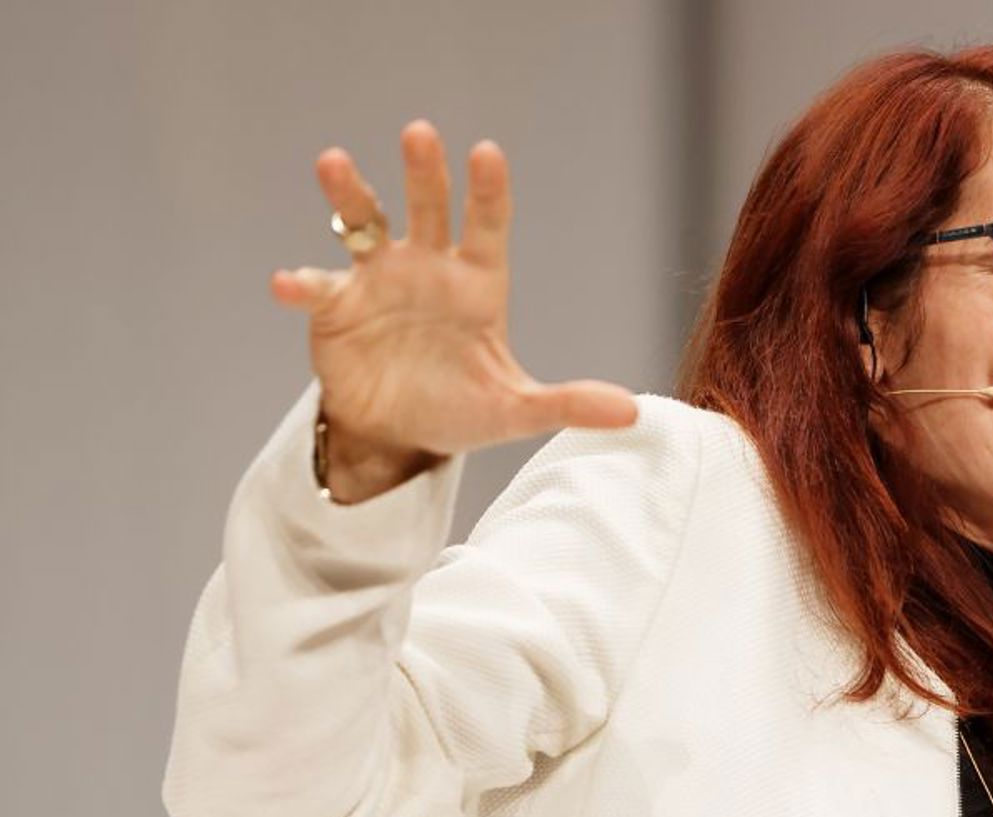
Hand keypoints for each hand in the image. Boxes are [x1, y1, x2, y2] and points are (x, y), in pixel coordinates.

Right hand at [270, 119, 639, 458]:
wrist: (399, 434)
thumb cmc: (461, 410)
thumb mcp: (516, 411)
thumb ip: (568, 404)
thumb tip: (632, 414)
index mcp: (476, 283)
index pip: (486, 226)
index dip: (487, 192)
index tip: (486, 153)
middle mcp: (427, 268)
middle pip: (426, 207)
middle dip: (424, 172)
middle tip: (421, 133)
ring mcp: (378, 280)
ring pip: (362, 223)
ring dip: (350, 194)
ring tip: (335, 162)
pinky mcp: (335, 306)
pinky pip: (316, 286)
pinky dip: (301, 283)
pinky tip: (287, 283)